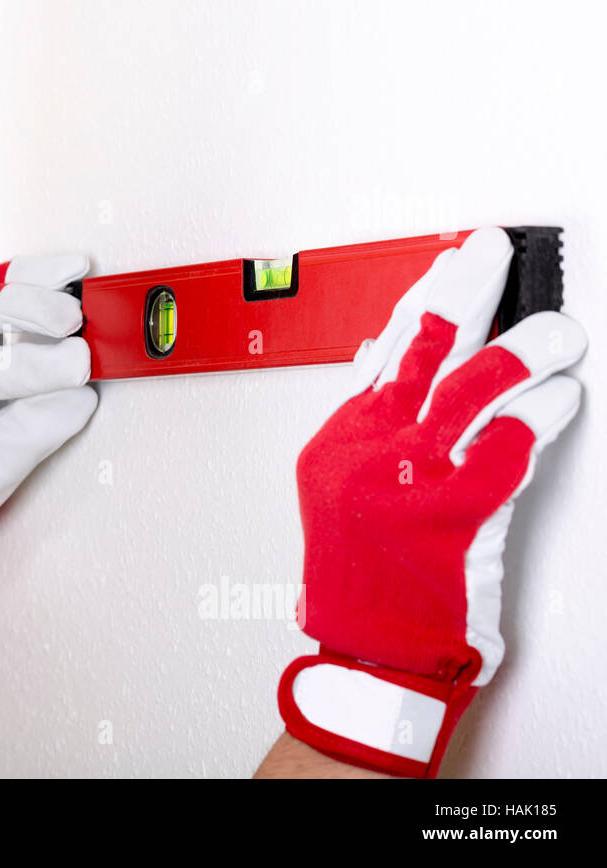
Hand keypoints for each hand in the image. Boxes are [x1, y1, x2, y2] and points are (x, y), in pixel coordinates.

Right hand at [277, 226, 585, 777]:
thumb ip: (368, 424)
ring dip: (522, 351)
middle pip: (421, 349)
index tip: (452, 263)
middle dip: (464, 291)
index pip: (385, 348)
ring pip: (470, 390)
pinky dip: (542, 417)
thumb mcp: (343, 487)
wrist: (366, 646)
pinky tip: (561, 397)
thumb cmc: (360, 574)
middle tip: (495, 255)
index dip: (424, 297)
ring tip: (557, 331)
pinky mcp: (456, 515)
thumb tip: (384, 361)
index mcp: (341, 438)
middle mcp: (370, 450)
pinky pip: (509, 449)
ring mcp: (411, 479)